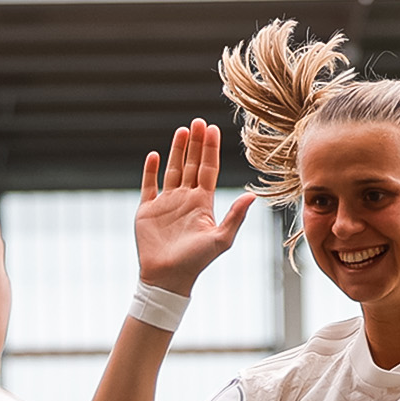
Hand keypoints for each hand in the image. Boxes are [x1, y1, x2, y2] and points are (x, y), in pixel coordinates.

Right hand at [136, 118, 255, 296]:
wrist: (168, 278)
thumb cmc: (196, 262)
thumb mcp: (220, 239)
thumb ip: (235, 216)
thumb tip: (252, 195)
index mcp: (202, 203)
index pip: (208, 169)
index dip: (210, 149)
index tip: (213, 129)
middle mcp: (185, 199)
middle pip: (191, 164)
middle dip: (195, 143)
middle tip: (198, 121)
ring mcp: (166, 203)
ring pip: (172, 170)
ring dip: (177, 150)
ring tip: (182, 130)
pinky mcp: (147, 210)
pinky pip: (148, 185)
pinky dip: (151, 170)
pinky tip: (154, 155)